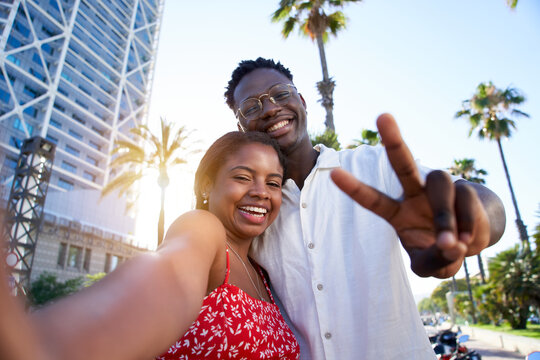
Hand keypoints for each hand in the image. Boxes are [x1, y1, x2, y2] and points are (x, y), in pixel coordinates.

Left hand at [330, 113, 489, 277]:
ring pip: (441, 183)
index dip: (354, 188)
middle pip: (403, 164)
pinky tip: (467, 242)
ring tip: (450, 243)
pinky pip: (466, 201)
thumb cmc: (439, 252)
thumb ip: (435, 261)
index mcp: (397, 212)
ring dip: (445, 216)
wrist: (471, 242)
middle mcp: (416, 194)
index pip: (372, 199)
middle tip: (383, 116)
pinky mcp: (467, 192)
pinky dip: (467, 224)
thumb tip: (451, 245)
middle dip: (394, 140)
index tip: (333, 172)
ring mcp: (441, 190)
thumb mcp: (430, 267)